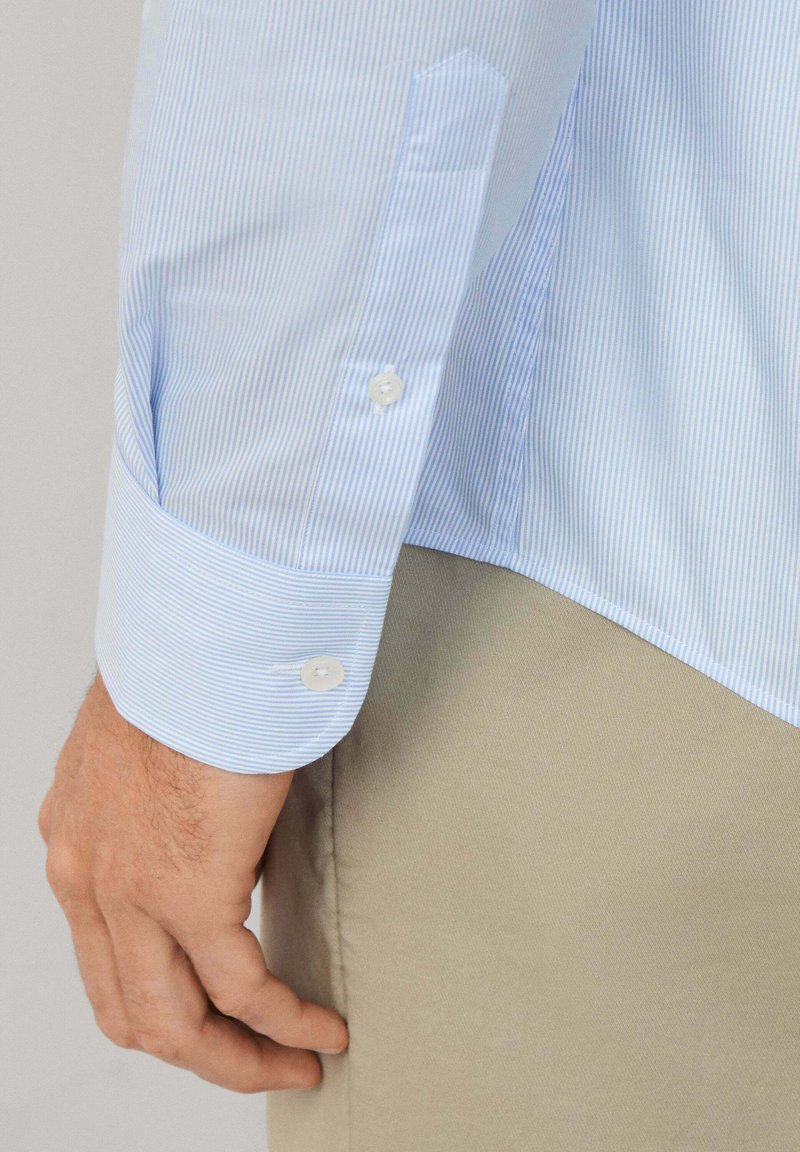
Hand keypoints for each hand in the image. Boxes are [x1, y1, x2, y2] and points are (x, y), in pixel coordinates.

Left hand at [37, 670, 347, 1091]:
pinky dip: (284, 1021)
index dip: (160, 999)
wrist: (199, 633)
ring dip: (238, 1058)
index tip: (215, 1011)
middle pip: (131, 1011)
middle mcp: (85, 879)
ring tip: (295, 1062)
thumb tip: (227, 846)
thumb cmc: (191, 666)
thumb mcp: (157, 746)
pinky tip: (323, 1027)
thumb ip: (171, 808)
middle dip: (199, 1050)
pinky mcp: (188, 891)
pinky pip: (242, 988)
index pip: (103, 957)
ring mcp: (128, 892)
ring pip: (174, 1023)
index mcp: (74, 841)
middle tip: (257, 1060)